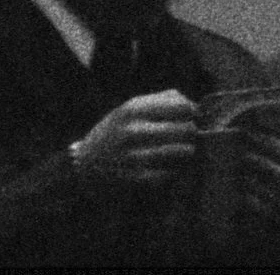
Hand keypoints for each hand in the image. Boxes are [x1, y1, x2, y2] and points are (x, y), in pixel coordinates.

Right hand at [71, 88, 196, 189]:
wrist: (84, 165)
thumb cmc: (114, 131)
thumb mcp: (130, 107)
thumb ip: (162, 100)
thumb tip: (193, 104)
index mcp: (134, 108)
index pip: (181, 106)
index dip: (193, 112)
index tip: (194, 117)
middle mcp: (134, 130)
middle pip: (185, 129)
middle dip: (193, 133)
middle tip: (192, 136)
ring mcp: (134, 156)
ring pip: (181, 151)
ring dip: (188, 151)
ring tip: (186, 151)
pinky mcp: (135, 178)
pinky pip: (169, 173)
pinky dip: (175, 170)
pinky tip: (171, 167)